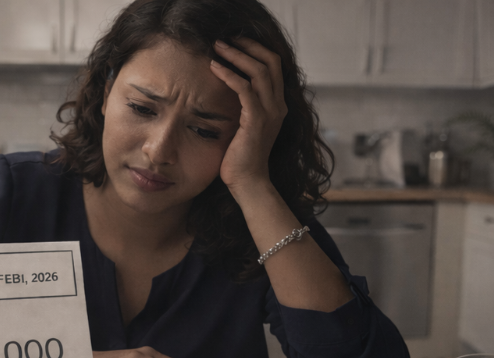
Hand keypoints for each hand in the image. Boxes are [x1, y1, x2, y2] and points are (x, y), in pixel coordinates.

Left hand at [209, 37, 287, 189]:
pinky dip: (229, 75)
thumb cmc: (241, 157)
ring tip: (217, 48)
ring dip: (236, 56)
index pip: (273, 66)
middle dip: (247, 46)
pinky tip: (215, 67)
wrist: (248, 182)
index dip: (255, 50)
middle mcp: (278, 106)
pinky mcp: (257, 121)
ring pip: (259, 72)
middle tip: (224, 39)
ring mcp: (270, 113)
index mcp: (277, 105)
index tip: (235, 42)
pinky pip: (245, 89)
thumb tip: (228, 91)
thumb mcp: (246, 126)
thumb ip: (244, 107)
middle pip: (270, 62)